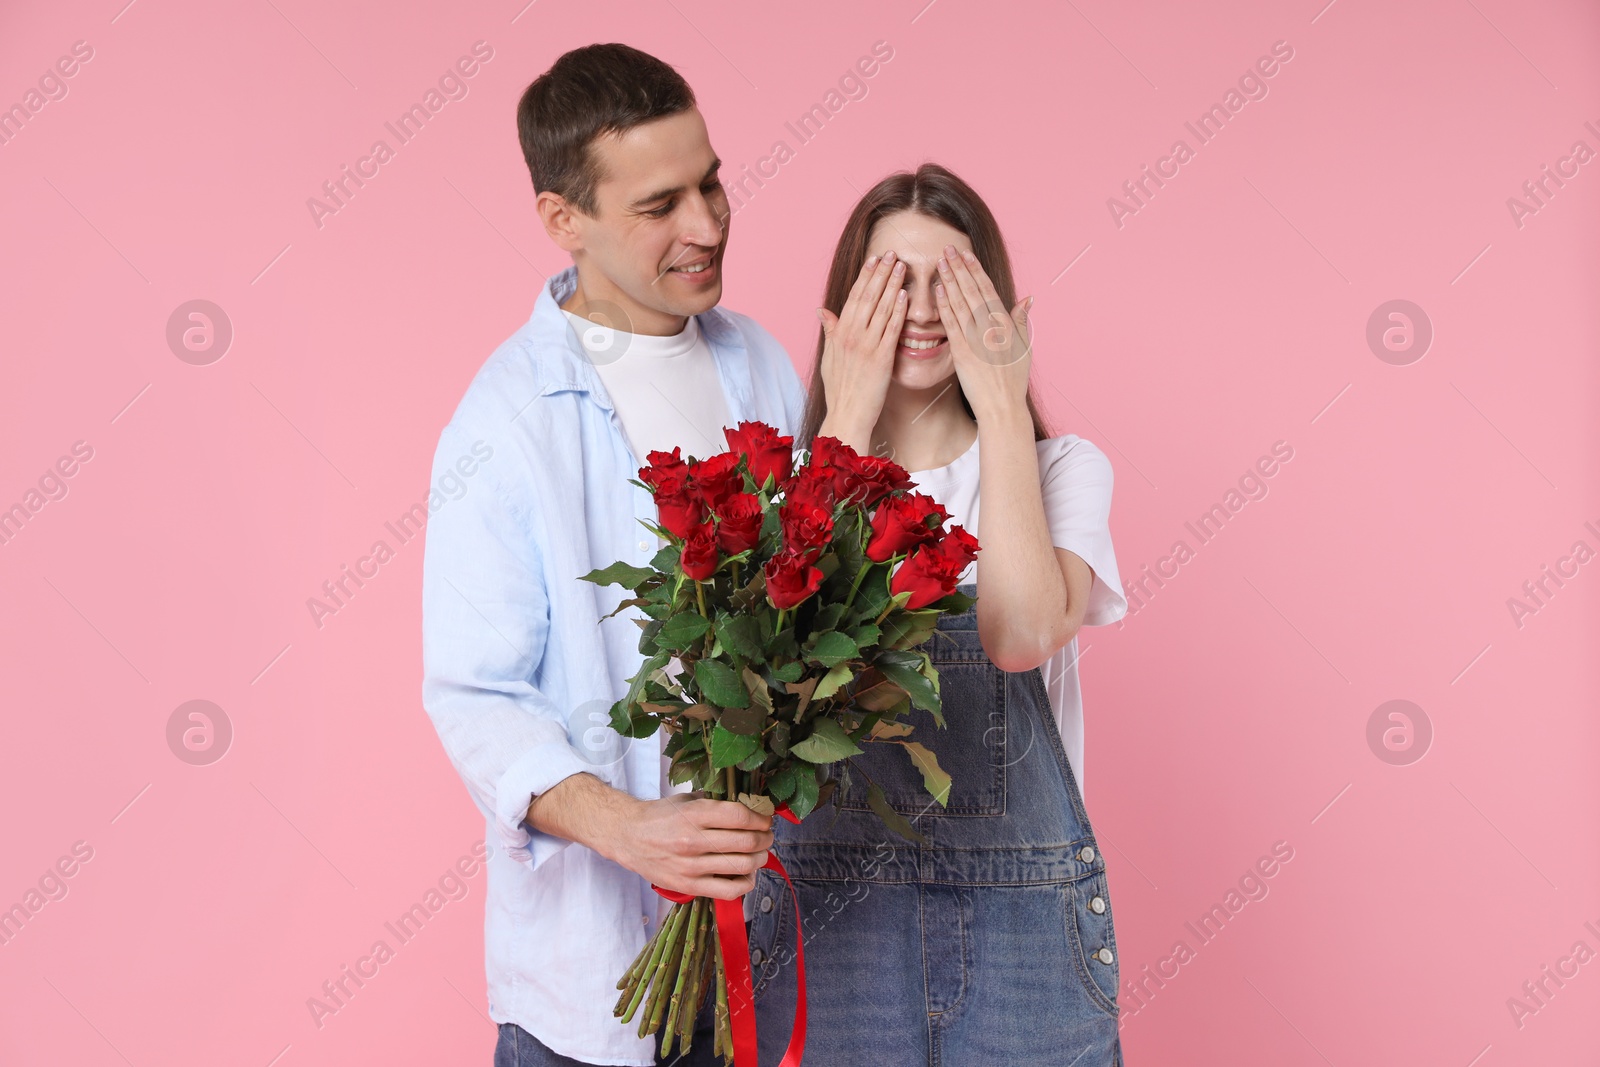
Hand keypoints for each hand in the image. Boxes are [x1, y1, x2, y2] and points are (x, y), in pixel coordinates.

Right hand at [610, 792, 773, 899]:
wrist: (628, 836)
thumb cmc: (660, 816)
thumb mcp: (687, 801)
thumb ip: (716, 803)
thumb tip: (750, 807)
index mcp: (694, 814)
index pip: (740, 816)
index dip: (760, 818)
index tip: (766, 819)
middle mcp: (693, 840)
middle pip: (746, 842)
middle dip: (765, 838)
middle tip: (767, 836)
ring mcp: (691, 866)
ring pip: (741, 865)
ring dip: (759, 859)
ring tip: (759, 853)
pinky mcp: (688, 886)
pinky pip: (728, 890)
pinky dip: (746, 883)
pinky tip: (747, 874)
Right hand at [816, 250, 908, 451]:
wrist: (847, 415)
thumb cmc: (840, 390)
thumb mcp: (829, 358)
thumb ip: (830, 331)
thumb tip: (822, 310)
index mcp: (840, 333)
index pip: (854, 296)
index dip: (865, 276)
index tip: (874, 259)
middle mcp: (851, 335)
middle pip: (867, 296)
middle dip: (880, 272)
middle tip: (891, 252)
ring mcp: (866, 345)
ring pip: (880, 308)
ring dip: (891, 284)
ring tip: (901, 265)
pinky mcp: (881, 358)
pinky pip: (891, 329)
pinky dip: (897, 310)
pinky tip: (905, 295)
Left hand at [934, 245, 1033, 422]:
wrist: (1003, 407)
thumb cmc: (1013, 381)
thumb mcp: (1025, 348)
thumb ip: (1023, 321)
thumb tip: (1027, 298)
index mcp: (1006, 325)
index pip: (988, 290)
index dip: (976, 271)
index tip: (966, 254)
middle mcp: (991, 328)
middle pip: (973, 291)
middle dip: (959, 268)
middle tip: (948, 249)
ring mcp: (976, 340)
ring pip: (961, 303)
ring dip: (949, 280)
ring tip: (940, 262)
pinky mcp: (962, 353)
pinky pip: (952, 324)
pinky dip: (944, 306)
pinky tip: (936, 291)